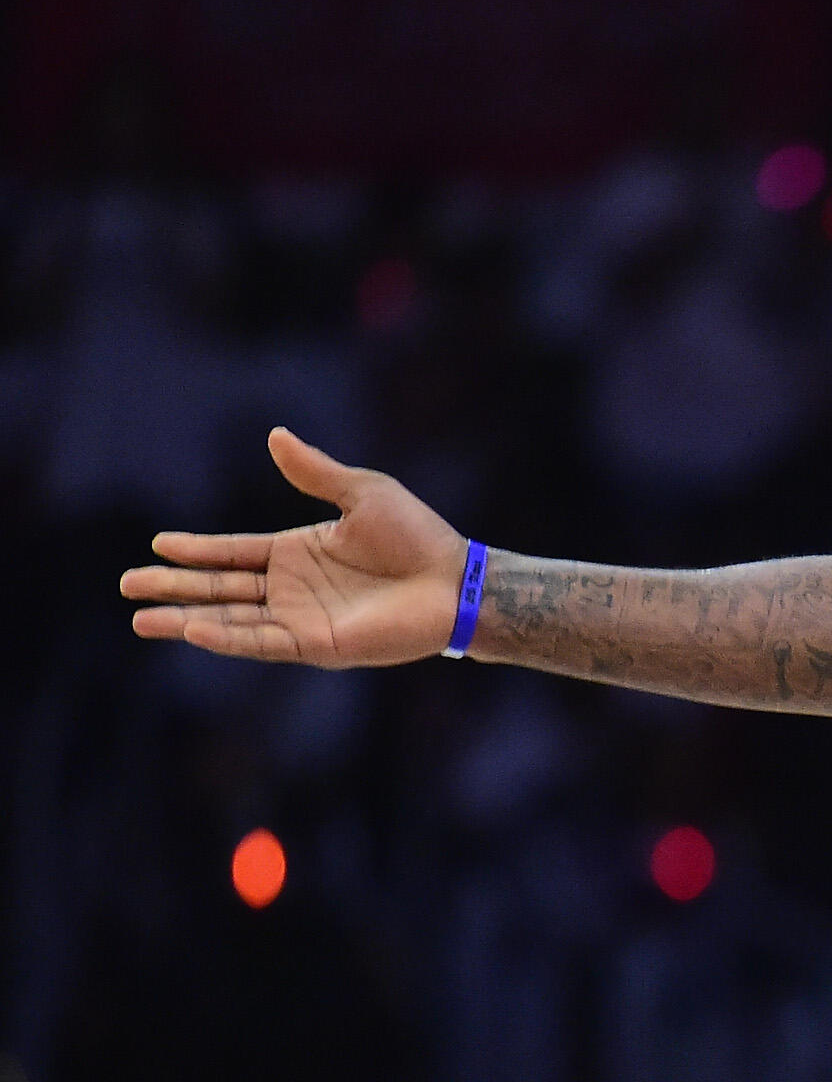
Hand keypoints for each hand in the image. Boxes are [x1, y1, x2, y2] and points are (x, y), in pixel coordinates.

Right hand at [120, 428, 469, 664]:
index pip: (233, 552)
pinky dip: (226, 637)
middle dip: (174, 587)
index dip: (195, 551)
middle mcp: (293, 587)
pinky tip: (193, 630)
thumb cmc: (417, 536)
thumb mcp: (361, 492)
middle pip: (220, 587)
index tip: (157, 545)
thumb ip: (314, 471)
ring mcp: (302, 618)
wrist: (455, 581)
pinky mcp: (318, 644)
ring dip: (186, 619)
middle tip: (127, 585)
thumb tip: (274, 436)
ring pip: (231, 618)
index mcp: (298, 551)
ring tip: (140, 618)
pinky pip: (262, 642)